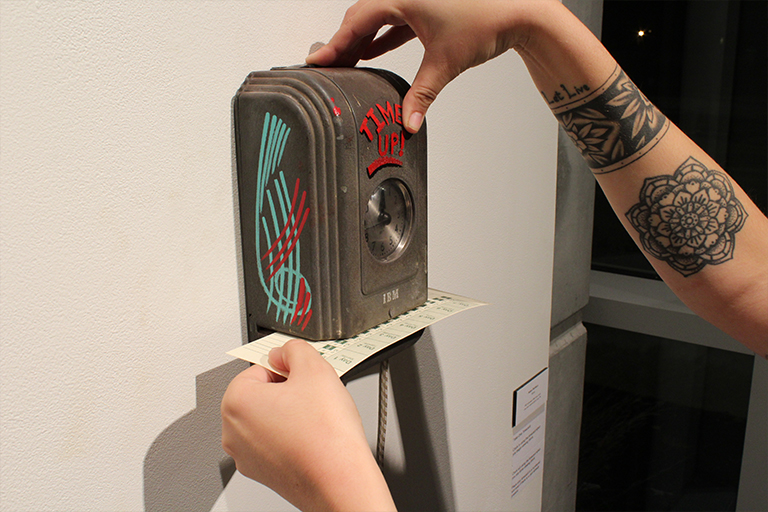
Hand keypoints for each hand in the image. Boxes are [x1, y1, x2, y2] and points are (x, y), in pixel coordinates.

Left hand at [221, 339, 395, 510]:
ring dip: (291, 412)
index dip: (287, 368)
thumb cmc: (326, 435)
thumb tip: (284, 352)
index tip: (303, 375)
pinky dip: (293, 435)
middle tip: (313, 396)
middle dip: (287, 390)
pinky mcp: (263, 471)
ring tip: (316, 418)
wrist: (342, 481)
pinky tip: (314, 436)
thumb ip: (294, 349)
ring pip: (269, 418)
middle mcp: (233, 431)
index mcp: (236, 402)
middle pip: (261, 393)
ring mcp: (246, 456)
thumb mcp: (315, 368)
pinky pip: (275, 441)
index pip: (258, 367)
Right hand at [306, 0, 548, 131]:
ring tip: (345, 65)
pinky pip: (394, 21)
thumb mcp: (446, 63)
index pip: (357, 21)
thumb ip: (421, 95)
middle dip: (344, 44)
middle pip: (362, 18)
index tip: (317, 61)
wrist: (520, 12)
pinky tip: (370, 54)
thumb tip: (406, 122)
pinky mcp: (426, 7)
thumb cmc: (488, 22)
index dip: (334, 43)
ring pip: (377, 19)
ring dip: (362, 41)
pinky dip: (382, 37)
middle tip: (327, 68)